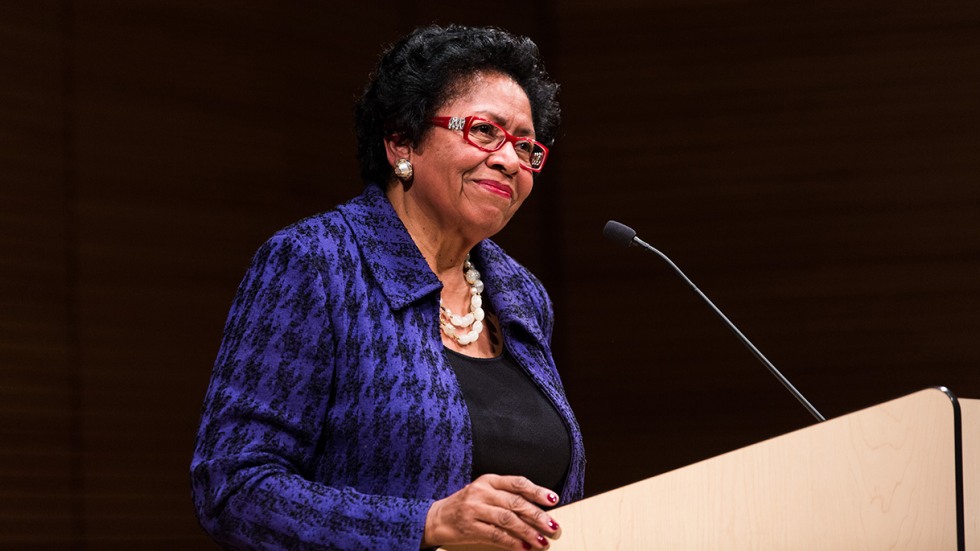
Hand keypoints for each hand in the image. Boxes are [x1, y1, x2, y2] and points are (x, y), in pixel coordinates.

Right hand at [421, 474, 561, 549]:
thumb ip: (506, 497)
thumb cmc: (465, 505)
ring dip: (528, 532)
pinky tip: (523, 547)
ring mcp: (474, 509)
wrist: (436, 518)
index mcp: (489, 480)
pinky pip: (496, 535)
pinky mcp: (469, 527)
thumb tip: (536, 510)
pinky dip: (512, 542)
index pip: (517, 483)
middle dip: (537, 516)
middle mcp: (482, 492)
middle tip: (553, 526)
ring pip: (508, 519)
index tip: (553, 500)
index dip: (537, 491)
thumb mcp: (484, 493)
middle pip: (515, 503)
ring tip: (542, 541)